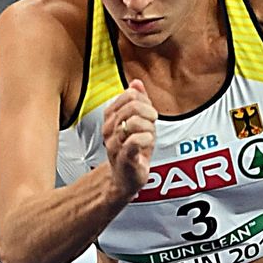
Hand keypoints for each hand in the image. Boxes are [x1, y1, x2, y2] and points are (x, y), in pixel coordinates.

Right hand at [101, 78, 157, 200]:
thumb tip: (136, 83)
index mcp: (110, 117)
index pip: (129, 95)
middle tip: (153, 124)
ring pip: (134, 122)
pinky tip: (148, 143)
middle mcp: (109, 129)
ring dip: (149, 128)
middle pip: (132, 107)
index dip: (145, 101)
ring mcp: (114, 143)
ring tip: (150, 136)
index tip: (149, 113)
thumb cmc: (133, 151)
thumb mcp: (139, 122)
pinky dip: (147, 139)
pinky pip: (135, 140)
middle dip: (149, 113)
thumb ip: (138, 102)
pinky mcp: (123, 157)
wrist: (125, 179)